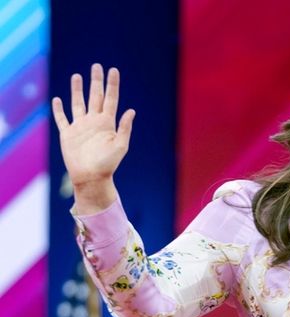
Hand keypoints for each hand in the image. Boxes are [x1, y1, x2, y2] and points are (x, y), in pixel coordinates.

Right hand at [52, 64, 134, 211]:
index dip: (112, 84)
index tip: (113, 70)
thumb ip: (125, 128)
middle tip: (97, 66)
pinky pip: (62, 119)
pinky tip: (58, 100)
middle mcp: (94, 122)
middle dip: (96, 81)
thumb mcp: (120, 146)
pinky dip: (59, 110)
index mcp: (108, 123)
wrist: (91, 177)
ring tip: (77, 76)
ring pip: (78, 103)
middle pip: (95, 96)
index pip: (111, 99)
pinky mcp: (68, 134)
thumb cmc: (108, 164)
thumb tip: (131, 110)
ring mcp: (80, 127)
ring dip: (77, 90)